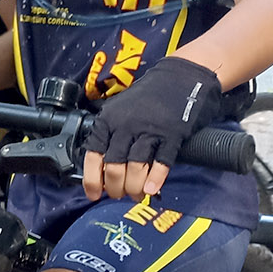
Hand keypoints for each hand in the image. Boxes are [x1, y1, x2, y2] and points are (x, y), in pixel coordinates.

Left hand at [81, 55, 221, 202]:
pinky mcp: (172, 135)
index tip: (95, 194)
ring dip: (134, 188)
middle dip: (116, 188)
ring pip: (135, 169)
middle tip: (120, 195)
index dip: (92, 180)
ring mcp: (149, 130)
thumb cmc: (148, 98)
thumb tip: (101, 169)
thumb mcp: (119, 110)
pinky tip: (152, 190)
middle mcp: (125, 126)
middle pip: (114, 168)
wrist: (180, 77)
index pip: (93, 156)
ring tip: (137, 194)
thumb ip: (110, 135)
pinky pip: (161, 163)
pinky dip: (155, 180)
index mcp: (108, 121)